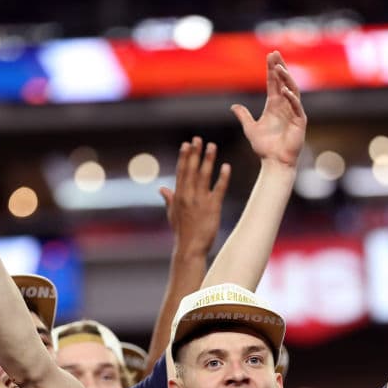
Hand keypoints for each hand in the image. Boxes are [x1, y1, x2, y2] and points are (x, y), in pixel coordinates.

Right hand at [160, 137, 230, 256]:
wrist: (190, 248)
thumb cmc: (182, 233)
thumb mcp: (172, 215)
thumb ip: (168, 199)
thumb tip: (162, 188)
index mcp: (179, 196)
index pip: (181, 172)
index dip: (184, 157)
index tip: (187, 144)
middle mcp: (188, 196)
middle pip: (191, 170)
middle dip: (194, 153)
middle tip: (198, 139)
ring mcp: (200, 201)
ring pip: (204, 176)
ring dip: (208, 160)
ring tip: (212, 146)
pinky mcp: (212, 208)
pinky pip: (218, 189)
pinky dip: (222, 178)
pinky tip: (226, 167)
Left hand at [231, 51, 306, 166]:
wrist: (274, 162)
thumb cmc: (264, 148)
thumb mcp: (250, 128)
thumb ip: (244, 116)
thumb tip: (233, 106)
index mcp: (274, 105)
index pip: (273, 83)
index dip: (271, 69)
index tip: (270, 55)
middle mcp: (285, 106)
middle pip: (283, 81)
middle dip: (280, 67)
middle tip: (275, 53)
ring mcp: (294, 112)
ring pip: (292, 90)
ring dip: (285, 79)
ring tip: (279, 68)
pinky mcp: (300, 121)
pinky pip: (296, 106)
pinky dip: (291, 98)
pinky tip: (283, 90)